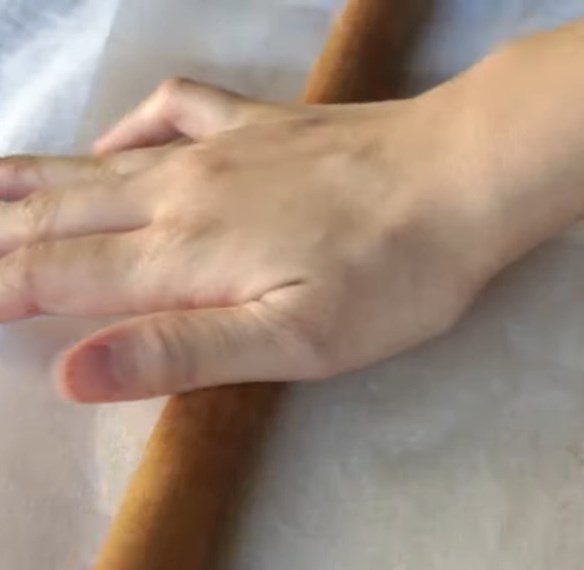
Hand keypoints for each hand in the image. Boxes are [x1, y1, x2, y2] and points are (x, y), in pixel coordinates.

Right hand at [0, 78, 499, 400]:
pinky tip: (116, 138)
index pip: (61, 275)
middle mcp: (183, 193)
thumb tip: (69, 371)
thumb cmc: (392, 277)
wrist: (462, 178)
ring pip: (102, 162)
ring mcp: (221, 148)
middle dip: (0, 232)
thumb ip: (182, 351)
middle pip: (65, 213)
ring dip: (35, 177)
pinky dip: (129, 125)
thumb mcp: (294, 340)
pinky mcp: (261, 124)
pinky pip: (174, 109)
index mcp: (185, 257)